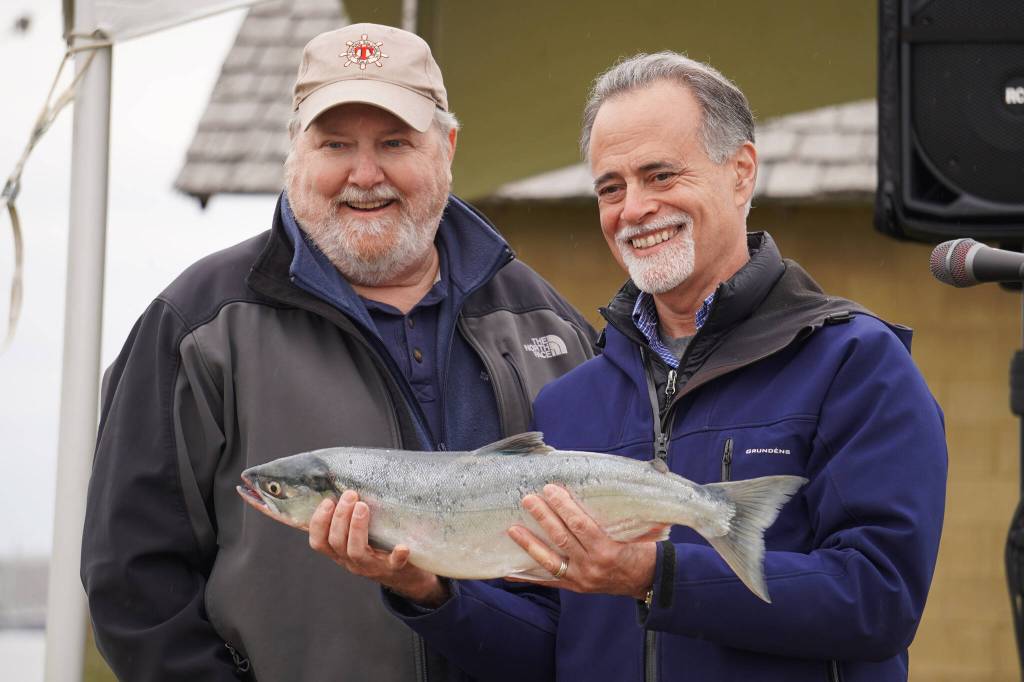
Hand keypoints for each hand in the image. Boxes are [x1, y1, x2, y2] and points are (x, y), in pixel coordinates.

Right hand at [308, 490, 448, 606]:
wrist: (405, 577)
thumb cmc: (377, 548)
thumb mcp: (357, 537)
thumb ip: (347, 520)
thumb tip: (338, 484)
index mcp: (339, 553)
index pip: (319, 542)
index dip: (318, 523)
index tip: (327, 501)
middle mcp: (351, 561)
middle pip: (337, 542)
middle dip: (340, 517)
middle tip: (350, 494)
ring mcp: (372, 567)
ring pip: (356, 551)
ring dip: (356, 527)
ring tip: (362, 506)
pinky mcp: (394, 569)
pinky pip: (394, 564)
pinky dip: (397, 555)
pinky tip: (402, 546)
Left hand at [506, 484, 658, 598]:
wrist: (650, 581)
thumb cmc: (644, 551)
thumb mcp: (639, 531)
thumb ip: (623, 515)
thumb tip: (611, 487)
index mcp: (608, 550)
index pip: (580, 525)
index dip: (564, 507)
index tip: (550, 490)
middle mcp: (592, 566)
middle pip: (562, 538)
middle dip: (543, 517)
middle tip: (528, 500)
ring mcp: (582, 579)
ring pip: (550, 560)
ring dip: (529, 544)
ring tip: (512, 529)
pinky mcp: (575, 587)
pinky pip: (549, 581)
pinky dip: (529, 576)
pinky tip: (510, 569)